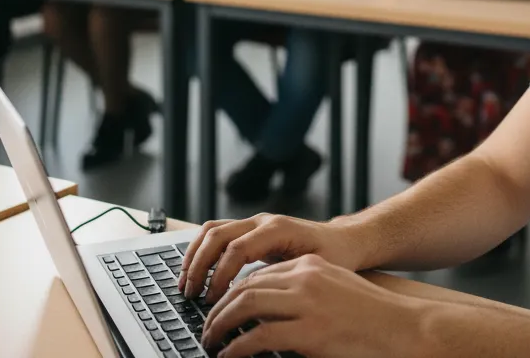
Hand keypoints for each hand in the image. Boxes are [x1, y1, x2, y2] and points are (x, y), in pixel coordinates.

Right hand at [178, 213, 364, 303]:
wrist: (343, 240)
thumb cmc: (334, 258)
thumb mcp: (316, 272)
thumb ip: (288, 283)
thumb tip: (261, 308)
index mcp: (278, 229)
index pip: (237, 249)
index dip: (220, 275)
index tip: (212, 300)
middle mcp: (262, 221)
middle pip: (218, 235)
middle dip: (199, 265)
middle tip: (191, 294)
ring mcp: (254, 223)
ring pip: (212, 230)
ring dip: (194, 256)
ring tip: (186, 285)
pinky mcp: (250, 230)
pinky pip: (217, 234)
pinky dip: (201, 251)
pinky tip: (195, 273)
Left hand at [200, 254, 419, 357]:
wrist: (404, 328)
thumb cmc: (373, 316)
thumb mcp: (335, 290)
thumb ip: (304, 292)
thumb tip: (267, 311)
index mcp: (310, 265)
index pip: (258, 275)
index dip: (232, 293)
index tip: (219, 311)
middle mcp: (305, 277)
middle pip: (245, 287)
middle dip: (219, 309)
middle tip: (207, 329)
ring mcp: (307, 303)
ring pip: (245, 306)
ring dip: (220, 326)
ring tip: (212, 342)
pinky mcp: (310, 332)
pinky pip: (258, 337)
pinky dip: (237, 348)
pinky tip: (230, 356)